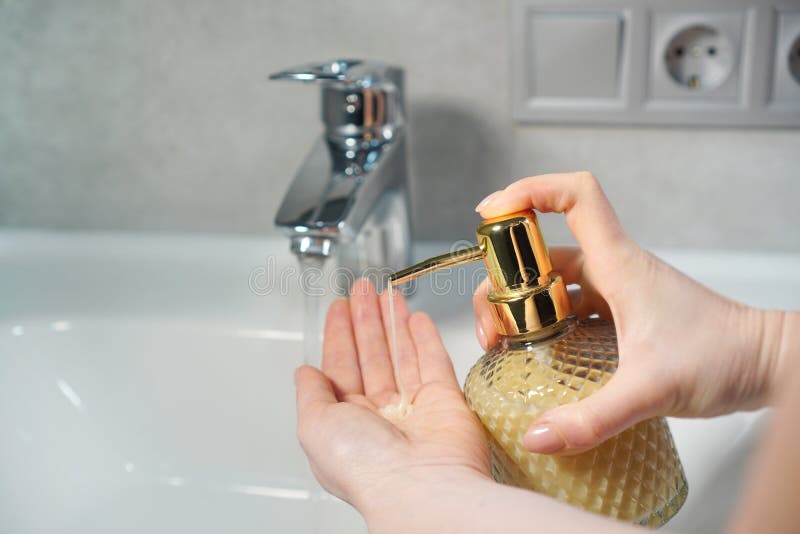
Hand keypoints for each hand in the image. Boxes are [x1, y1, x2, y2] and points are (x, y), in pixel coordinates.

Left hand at [295, 279, 490, 523]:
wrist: (420, 487)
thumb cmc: (365, 466)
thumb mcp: (315, 426)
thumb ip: (310, 395)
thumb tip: (304, 373)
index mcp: (345, 423)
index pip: (339, 367)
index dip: (338, 334)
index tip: (338, 307)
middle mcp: (379, 416)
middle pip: (370, 355)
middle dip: (365, 320)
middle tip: (363, 289)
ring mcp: (414, 409)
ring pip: (400, 354)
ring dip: (392, 322)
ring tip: (388, 293)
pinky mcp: (446, 403)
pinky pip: (433, 363)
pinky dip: (425, 339)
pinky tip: (415, 318)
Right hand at [473, 172, 785, 454]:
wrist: (767, 365)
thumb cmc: (723, 357)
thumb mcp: (651, 390)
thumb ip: (591, 418)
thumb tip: (535, 435)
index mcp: (618, 263)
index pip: (575, 197)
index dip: (529, 190)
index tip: (489, 212)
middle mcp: (613, 270)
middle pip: (542, 252)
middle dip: (504, 279)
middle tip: (491, 325)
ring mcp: (616, 293)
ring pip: (552, 284)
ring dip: (521, 306)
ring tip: (502, 343)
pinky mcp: (621, 316)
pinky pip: (569, 310)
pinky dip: (546, 325)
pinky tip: (536, 356)